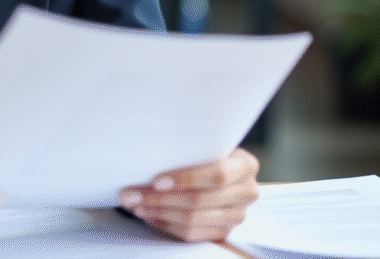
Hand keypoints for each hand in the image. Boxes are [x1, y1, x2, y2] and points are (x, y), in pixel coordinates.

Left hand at [118, 148, 259, 242]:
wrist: (226, 171)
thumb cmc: (208, 153)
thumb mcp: (207, 144)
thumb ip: (191, 148)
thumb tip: (149, 155)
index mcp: (245, 165)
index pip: (216, 175)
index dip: (185, 179)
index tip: (156, 180)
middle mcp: (247, 192)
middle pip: (200, 201)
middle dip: (160, 198)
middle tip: (132, 194)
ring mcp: (237, 216)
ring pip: (192, 220)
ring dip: (158, 213)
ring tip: (136, 205)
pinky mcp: (224, 232)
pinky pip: (191, 234)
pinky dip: (165, 224)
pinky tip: (149, 215)